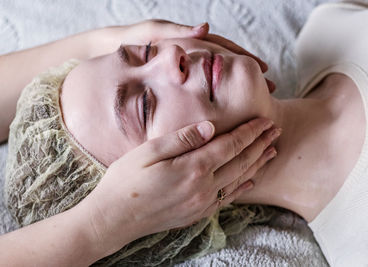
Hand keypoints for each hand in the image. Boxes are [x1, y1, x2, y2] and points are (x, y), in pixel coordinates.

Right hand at [82, 118, 278, 254]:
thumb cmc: (126, 181)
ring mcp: (201, 203)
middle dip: (260, 144)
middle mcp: (203, 187)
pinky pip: (227, 199)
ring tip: (272, 152)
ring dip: (257, 164)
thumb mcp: (149, 152)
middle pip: (240, 162)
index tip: (265, 121)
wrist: (115, 218)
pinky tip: (250, 180)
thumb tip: (210, 127)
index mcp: (192, 168)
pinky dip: (242, 187)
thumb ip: (182, 138)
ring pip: (238, 180)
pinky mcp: (196, 214)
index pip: (230, 145)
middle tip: (276, 131)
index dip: (250, 132)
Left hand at [89, 20, 271, 91]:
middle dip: (246, 74)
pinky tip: (224, 108)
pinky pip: (198, 88)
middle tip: (268, 87)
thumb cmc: (125, 42)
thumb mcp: (150, 34)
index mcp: (185, 43)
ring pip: (214, 78)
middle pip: (224, 64)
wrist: (102, 54)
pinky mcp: (171, 81)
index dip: (243, 57)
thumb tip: (205, 29)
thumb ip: (176, 33)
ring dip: (234, 86)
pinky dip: (214, 95)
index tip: (262, 69)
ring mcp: (180, 69)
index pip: (222, 49)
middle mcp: (187, 56)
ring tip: (255, 97)